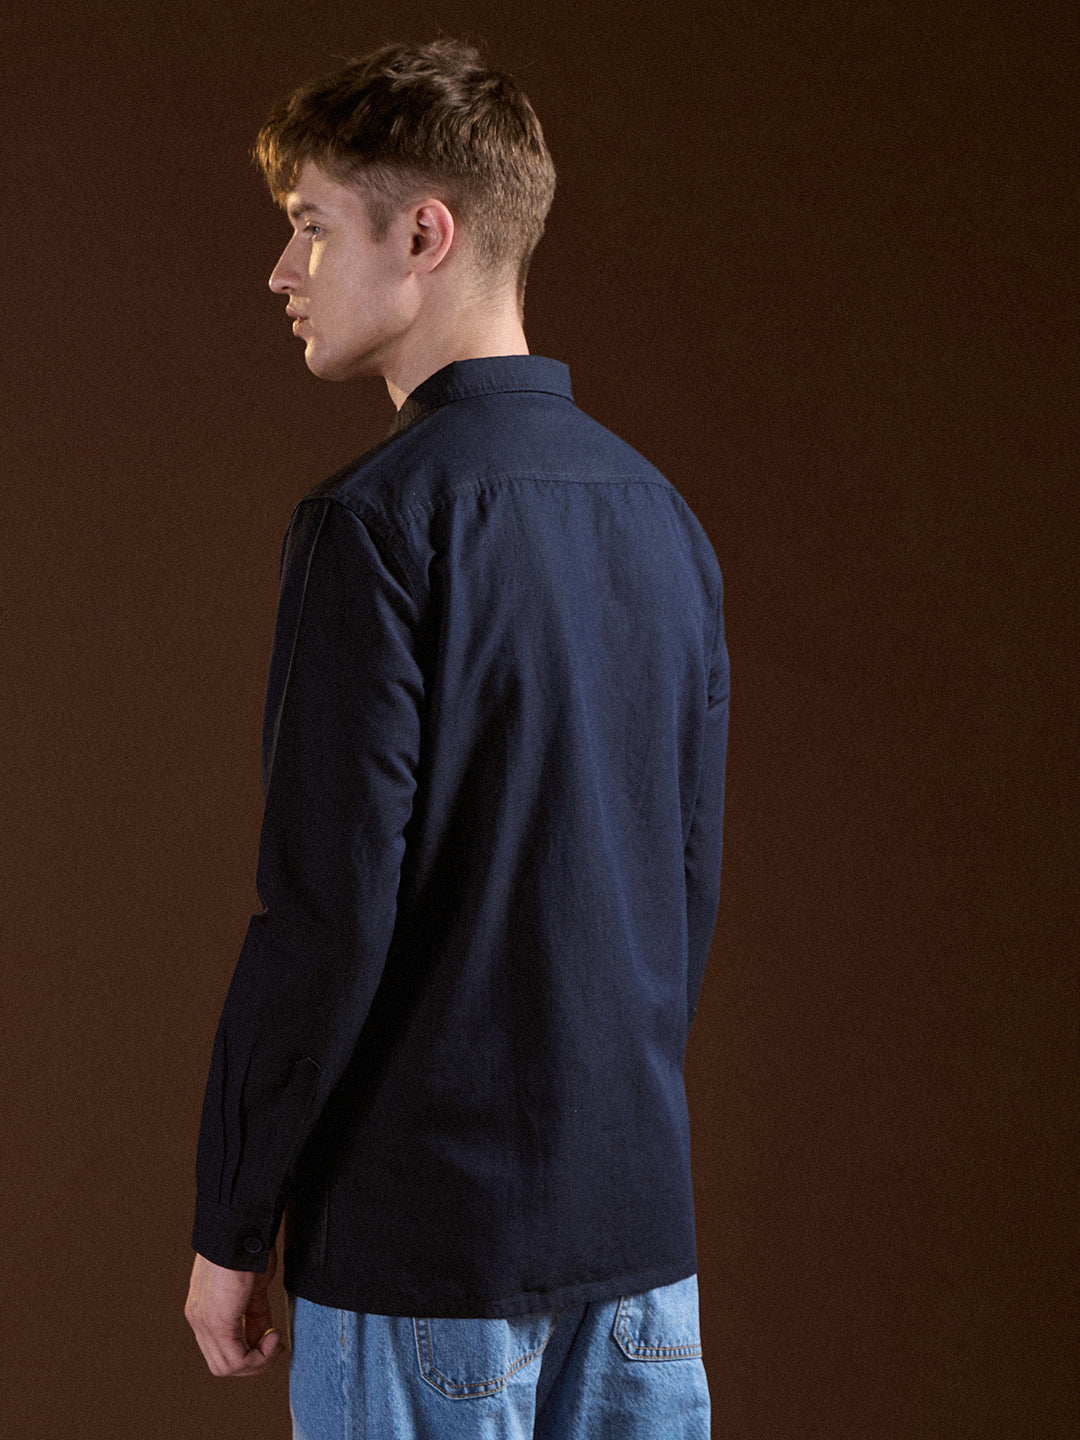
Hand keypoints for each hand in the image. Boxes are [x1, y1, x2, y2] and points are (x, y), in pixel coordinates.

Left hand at [185, 1247, 282, 1376]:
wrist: (240, 1228)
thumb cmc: (249, 1247)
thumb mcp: (254, 1288)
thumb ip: (255, 1314)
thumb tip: (265, 1336)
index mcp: (205, 1309)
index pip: (222, 1347)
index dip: (249, 1351)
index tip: (273, 1338)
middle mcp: (199, 1320)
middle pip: (222, 1363)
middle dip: (254, 1361)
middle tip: (276, 1346)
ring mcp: (204, 1323)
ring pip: (226, 1367)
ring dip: (258, 1361)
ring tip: (276, 1342)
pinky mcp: (217, 1323)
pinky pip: (236, 1360)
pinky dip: (259, 1357)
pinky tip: (274, 1337)